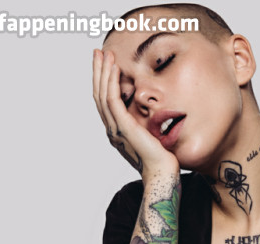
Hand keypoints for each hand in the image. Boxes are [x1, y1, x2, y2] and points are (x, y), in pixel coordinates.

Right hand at [92, 49, 178, 178]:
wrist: (162, 173)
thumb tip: (150, 116)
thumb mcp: (150, 137)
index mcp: (117, 132)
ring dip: (103, 73)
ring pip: (103, 95)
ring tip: (104, 55)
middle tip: (97, 53)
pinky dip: (112, 83)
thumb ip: (145, 126)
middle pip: (99, 95)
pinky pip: (113, 100)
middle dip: (98, 72)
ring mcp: (116, 129)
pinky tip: (114, 69)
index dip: (103, 82)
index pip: (105, 102)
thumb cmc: (161, 159)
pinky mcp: (124, 127)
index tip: (105, 65)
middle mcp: (112, 130)